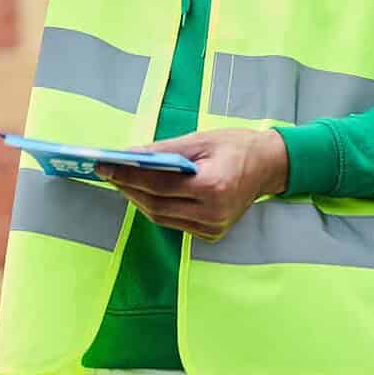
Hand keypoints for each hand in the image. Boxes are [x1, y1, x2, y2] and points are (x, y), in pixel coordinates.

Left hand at [96, 128, 287, 240]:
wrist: (269, 166)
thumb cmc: (235, 146)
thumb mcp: (199, 140)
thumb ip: (163, 151)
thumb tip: (128, 154)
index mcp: (213, 187)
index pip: (159, 185)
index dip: (128, 176)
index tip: (104, 165)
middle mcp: (213, 213)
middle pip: (156, 205)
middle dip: (128, 187)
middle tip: (107, 172)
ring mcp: (213, 228)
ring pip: (161, 217)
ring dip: (138, 199)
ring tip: (120, 180)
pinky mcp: (211, 234)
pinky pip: (173, 222)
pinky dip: (155, 207)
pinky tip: (142, 192)